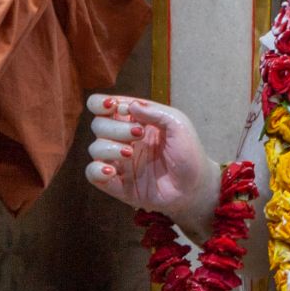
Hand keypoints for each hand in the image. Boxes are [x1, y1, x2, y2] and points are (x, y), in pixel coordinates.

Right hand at [84, 94, 218, 225]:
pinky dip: (97, 170)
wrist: (196, 187)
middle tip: (139, 134)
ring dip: (109, 147)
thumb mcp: (177, 124)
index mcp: (133, 120)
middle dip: (115, 127)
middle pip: (98, 125)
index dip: (101, 103)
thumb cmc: (189, 152)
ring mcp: (119, 162)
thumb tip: (129, 105)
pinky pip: (93, 174)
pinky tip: (112, 170)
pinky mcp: (117, 184)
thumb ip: (154, 112)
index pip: (102, 106)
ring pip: (95, 148)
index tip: (114, 107)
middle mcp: (122, 139)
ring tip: (130, 153)